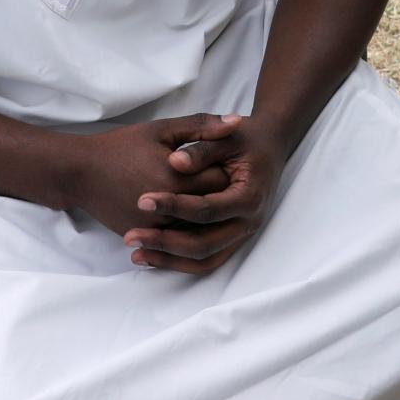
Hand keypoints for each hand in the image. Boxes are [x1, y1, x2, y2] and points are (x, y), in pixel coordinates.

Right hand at [63, 115, 236, 243]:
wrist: (81, 173)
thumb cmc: (122, 146)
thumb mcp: (162, 129)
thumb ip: (201, 126)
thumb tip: (238, 122)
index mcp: (176, 179)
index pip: (221, 179)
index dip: (229, 168)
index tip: (231, 160)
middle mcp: (168, 209)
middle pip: (213, 205)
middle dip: (221, 192)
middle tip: (225, 177)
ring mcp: (155, 227)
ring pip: (196, 226)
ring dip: (205, 213)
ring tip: (206, 194)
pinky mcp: (145, 237)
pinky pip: (177, 238)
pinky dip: (187, 226)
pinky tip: (190, 213)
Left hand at [126, 115, 289, 272]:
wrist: (268, 148)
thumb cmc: (246, 139)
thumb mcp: (225, 137)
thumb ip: (200, 149)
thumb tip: (173, 162)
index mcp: (249, 196)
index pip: (206, 209)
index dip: (173, 206)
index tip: (142, 201)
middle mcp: (248, 222)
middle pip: (204, 244)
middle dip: (165, 242)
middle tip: (131, 236)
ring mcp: (241, 235)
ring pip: (204, 260)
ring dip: (169, 260)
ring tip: (135, 254)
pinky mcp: (232, 240)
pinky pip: (205, 261)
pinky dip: (179, 263)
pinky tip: (152, 256)